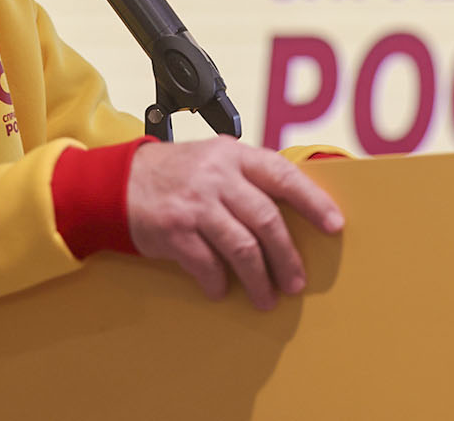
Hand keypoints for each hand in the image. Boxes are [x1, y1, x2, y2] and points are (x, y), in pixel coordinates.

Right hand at [126, 135, 343, 310]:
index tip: (334, 225)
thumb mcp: (216, 159)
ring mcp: (196, 203)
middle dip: (286, 256)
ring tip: (266, 297)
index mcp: (235, 155)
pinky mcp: (174, 230)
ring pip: (241, 247)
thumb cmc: (176, 173)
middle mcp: (217, 176)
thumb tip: (292, 212)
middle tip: (295, 282)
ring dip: (258, 278)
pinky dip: (217, 281)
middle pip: (266, 219)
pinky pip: (206, 264)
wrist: (119, 181)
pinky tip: (221, 289)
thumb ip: (250, 178)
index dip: (313, 201)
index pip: (283, 176)